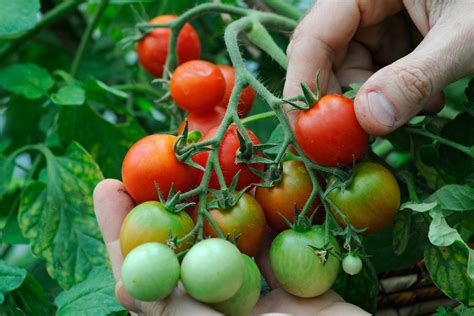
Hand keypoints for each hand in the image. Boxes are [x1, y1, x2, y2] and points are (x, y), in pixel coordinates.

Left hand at [93, 179, 369, 314]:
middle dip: (170, 202)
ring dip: (224, 199)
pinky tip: (267, 180)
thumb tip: (121, 285)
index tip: (106, 186)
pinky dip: (279, 214)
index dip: (121, 233)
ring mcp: (267, 302)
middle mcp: (225, 311)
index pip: (145, 278)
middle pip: (187, 248)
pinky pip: (288, 245)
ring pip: (237, 240)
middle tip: (155, 157)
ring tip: (209, 156)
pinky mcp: (308, 292)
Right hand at [284, 0, 473, 134]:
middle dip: (345, 101)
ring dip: (377, 100)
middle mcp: (364, 0)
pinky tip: (427, 97)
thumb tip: (368, 124)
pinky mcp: (395, 32)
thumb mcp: (465, 37)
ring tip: (421, 107)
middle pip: (327, 57)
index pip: (314, 36)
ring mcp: (379, 16)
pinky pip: (377, 69)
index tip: (306, 133)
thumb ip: (416, 77)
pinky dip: (395, 92)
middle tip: (363, 137)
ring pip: (353, 69)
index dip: (303, 85)